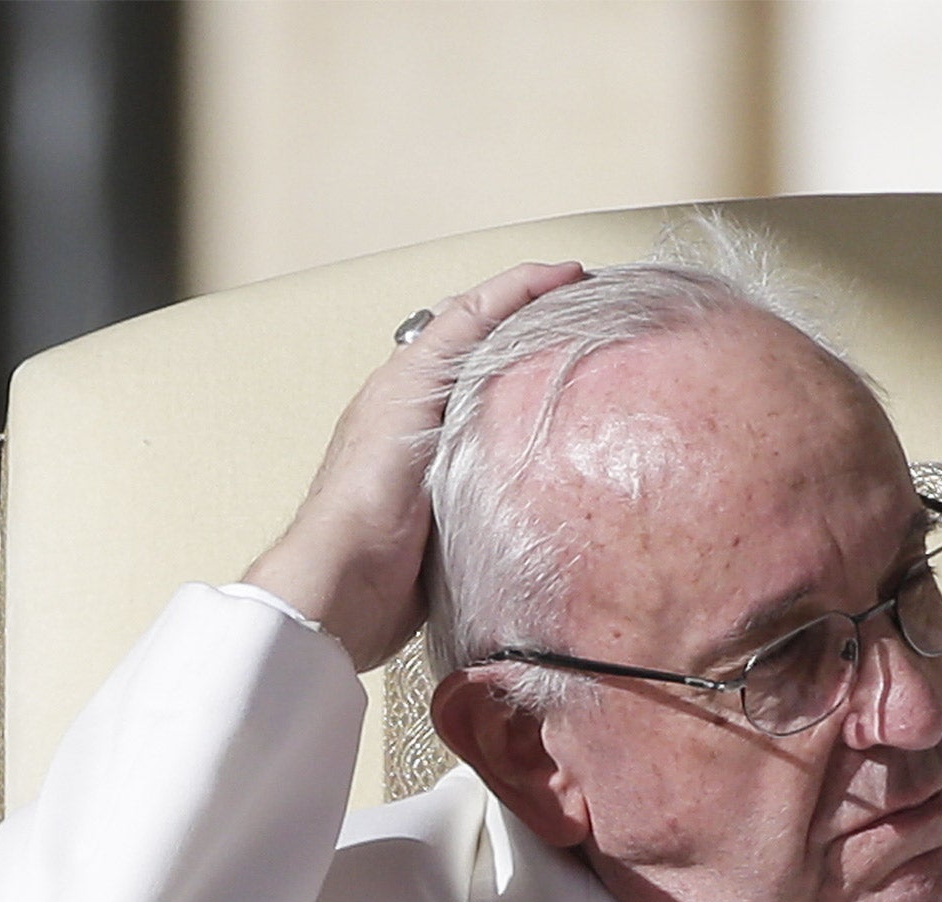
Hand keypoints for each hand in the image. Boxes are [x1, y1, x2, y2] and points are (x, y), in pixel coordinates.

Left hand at [244, 260, 587, 671]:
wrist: (349, 586)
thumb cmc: (368, 493)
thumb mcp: (409, 397)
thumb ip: (449, 346)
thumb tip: (497, 300)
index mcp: (408, 381)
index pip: (472, 315)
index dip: (522, 288)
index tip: (575, 275)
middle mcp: (425, 416)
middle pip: (488, 356)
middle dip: (536, 328)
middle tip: (592, 316)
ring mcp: (443, 465)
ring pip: (500, 408)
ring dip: (540, 385)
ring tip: (590, 372)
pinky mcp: (459, 511)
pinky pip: (505, 464)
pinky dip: (537, 446)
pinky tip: (566, 450)